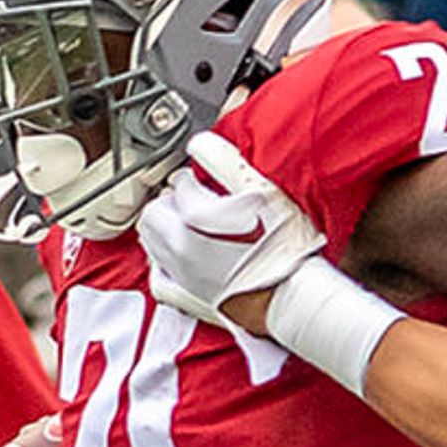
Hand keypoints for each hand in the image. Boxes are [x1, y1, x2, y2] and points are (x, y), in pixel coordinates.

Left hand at [139, 130, 322, 326]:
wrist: (295, 300)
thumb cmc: (286, 251)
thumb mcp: (263, 193)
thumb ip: (227, 163)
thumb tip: (200, 145)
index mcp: (194, 219)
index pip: (180, 186)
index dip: (193, 179)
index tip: (204, 181)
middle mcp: (180, 249)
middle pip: (153, 214)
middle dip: (169, 202)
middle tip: (191, 200)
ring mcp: (183, 276)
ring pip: (151, 244)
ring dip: (164, 229)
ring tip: (187, 224)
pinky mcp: (190, 300)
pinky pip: (159, 280)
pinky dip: (162, 265)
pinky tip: (178, 260)